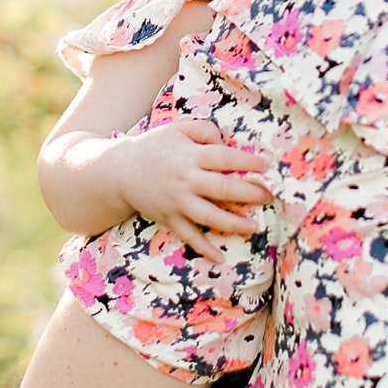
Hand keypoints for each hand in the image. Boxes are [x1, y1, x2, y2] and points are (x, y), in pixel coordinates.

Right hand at [110, 121, 270, 263]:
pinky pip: (189, 236)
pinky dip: (205, 249)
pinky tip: (221, 258)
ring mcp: (177, 201)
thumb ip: (205, 130)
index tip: (266, 166)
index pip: (225, 158)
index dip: (248, 162)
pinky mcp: (169, 218)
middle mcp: (185, 179)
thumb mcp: (178, 129)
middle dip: (250, 193)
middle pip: (223, 188)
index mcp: (190, 155)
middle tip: (268, 196)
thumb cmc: (154, 146)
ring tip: (254, 226)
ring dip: (234, 223)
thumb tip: (227, 143)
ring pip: (210, 216)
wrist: (119, 170)